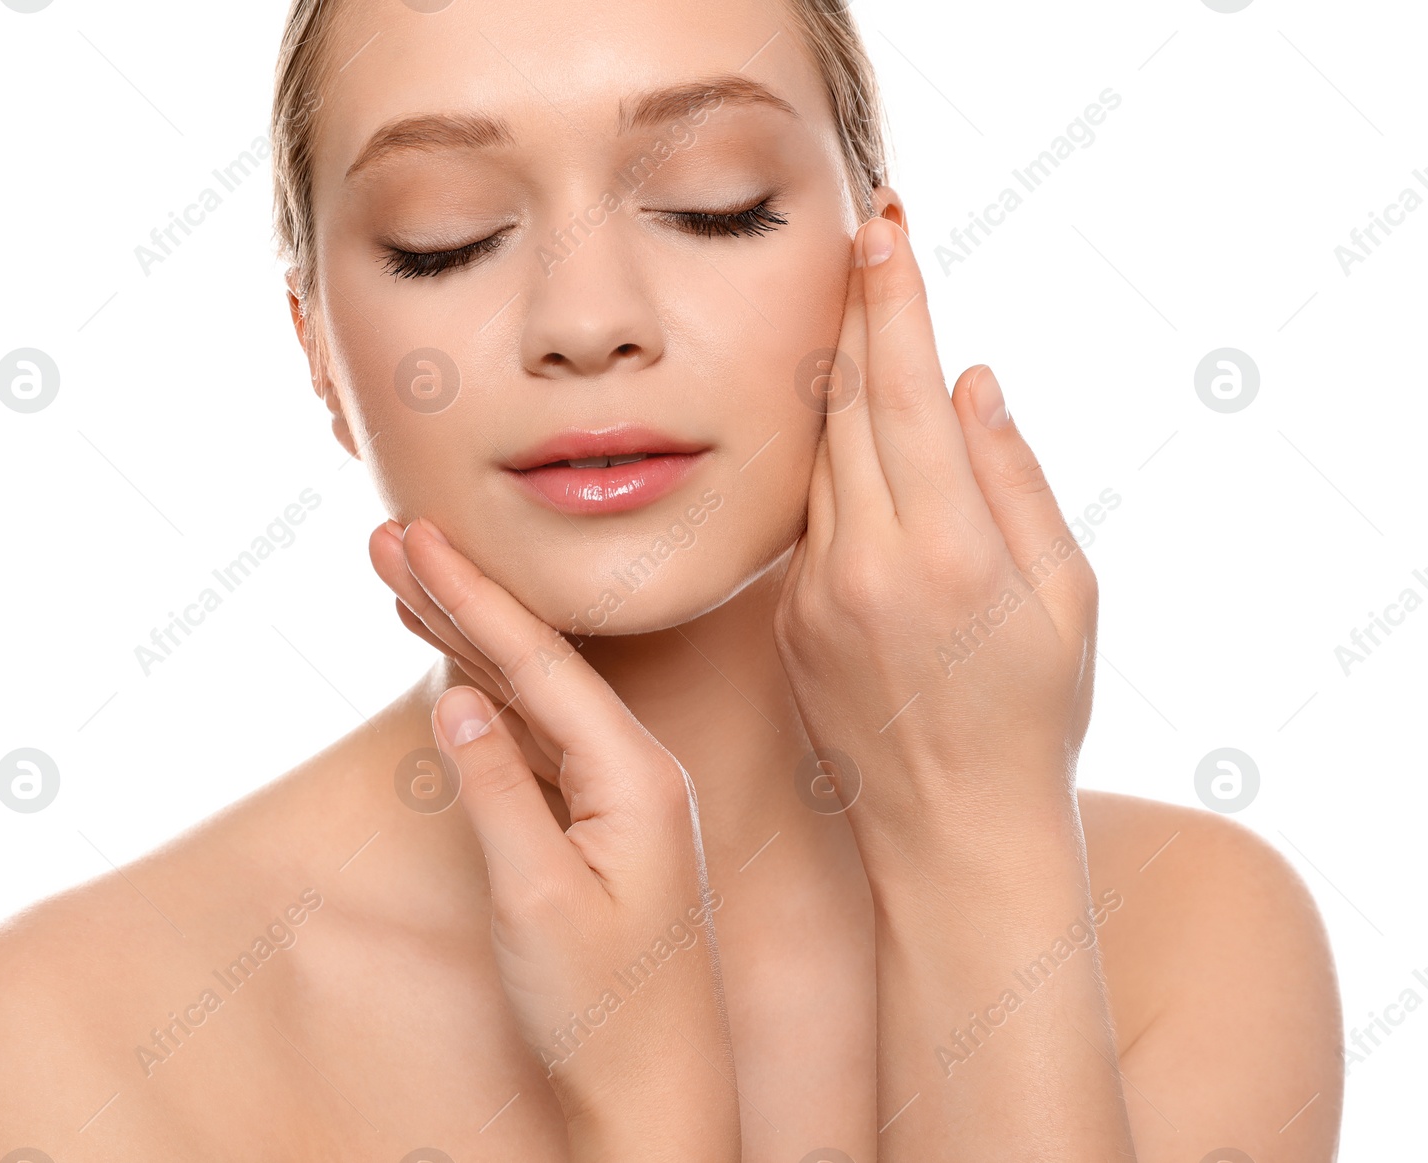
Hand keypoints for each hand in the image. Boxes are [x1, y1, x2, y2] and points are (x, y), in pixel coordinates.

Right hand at [380, 518, 740, 1160]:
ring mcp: (617, 796)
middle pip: (535, 661)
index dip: (473, 595)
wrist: (655, 1093)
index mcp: (635, 773)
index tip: (416, 536)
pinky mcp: (596, 825)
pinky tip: (453, 665)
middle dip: (461, 597)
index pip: (541, 661)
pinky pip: (533, 739)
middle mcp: (635, 769)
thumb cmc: (605, 1010)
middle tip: (392, 537)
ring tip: (403, 582)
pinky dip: (485, 697)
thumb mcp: (536, 899)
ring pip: (530, 696)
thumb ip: (496, 790)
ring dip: (467, 639)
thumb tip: (456, 701)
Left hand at [774, 212, 1098, 851]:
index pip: (902, 391)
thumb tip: (969, 380)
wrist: (951, 829)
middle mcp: (864, 562)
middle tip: (866, 244)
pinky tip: (855, 440)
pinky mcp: (785, 618)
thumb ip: (1014, 479)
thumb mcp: (1067, 596)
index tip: (884, 228)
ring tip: (860, 322)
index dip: (890, 301)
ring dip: (835, 384)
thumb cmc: (1032, 714)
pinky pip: (806, 515)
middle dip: (855, 315)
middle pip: (842, 405)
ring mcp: (812, 592)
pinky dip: (833, 466)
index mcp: (946, 549)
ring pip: (817, 456)